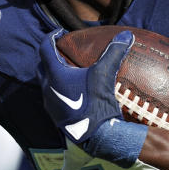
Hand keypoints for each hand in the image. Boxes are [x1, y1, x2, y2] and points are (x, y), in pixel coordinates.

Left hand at [40, 29, 144, 165]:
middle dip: (49, 56)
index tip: (60, 32)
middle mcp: (47, 88)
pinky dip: (58, 89)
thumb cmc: (97, 103)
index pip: (45, 49)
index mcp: (55, 75)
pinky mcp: (55, 116)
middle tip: (62, 51)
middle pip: (42, 66)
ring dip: (53, 74)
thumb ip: (113, 53)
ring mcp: (50, 104)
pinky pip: (52, 97)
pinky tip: (74, 91)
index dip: (51, 37)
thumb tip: (126, 34)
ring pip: (45, 83)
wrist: (96, 137)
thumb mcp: (105, 75)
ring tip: (68, 70)